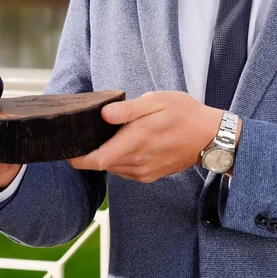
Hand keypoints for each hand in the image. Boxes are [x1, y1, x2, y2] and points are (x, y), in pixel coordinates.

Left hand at [68, 91, 231, 182]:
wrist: (210, 137)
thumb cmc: (184, 114)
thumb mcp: (158, 101)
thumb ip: (129, 109)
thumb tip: (103, 114)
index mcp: (135, 141)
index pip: (95, 160)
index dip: (76, 157)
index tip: (66, 147)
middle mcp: (137, 162)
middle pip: (100, 164)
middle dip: (90, 152)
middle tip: (86, 133)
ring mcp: (143, 172)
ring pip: (111, 168)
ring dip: (106, 155)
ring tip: (110, 135)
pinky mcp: (149, 176)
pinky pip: (125, 170)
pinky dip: (119, 159)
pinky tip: (128, 143)